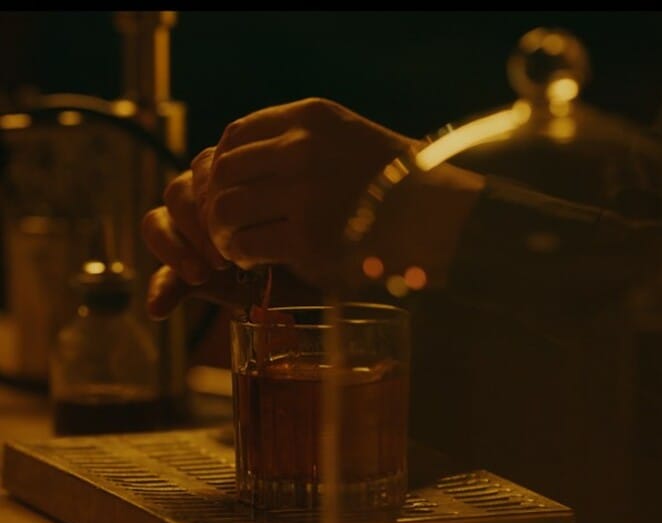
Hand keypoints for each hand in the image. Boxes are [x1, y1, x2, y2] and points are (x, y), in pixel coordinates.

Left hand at [142, 97, 483, 317]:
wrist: (440, 216)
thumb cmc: (395, 183)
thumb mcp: (347, 137)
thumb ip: (297, 141)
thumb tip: (235, 167)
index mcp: (310, 116)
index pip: (236, 133)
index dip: (221, 164)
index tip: (228, 188)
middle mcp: (302, 147)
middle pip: (224, 171)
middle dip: (215, 201)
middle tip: (225, 223)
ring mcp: (304, 192)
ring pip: (226, 209)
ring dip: (222, 232)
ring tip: (235, 244)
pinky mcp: (308, 237)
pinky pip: (248, 244)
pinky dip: (241, 256)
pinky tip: (253, 260)